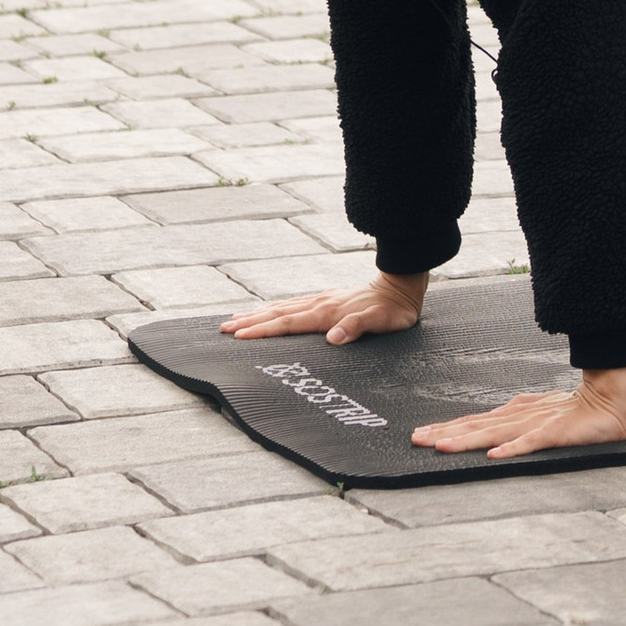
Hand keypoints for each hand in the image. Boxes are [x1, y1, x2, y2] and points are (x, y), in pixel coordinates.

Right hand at [224, 269, 426, 345]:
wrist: (401, 287)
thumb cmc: (392, 311)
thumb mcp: (381, 322)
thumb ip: (356, 328)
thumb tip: (332, 338)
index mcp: (327, 312)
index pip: (288, 323)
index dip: (263, 330)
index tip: (239, 335)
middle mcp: (320, 304)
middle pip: (278, 314)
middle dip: (250, 321)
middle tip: (224, 329)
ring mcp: (321, 300)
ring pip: (283, 307)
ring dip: (258, 314)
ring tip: (235, 319)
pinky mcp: (326, 299)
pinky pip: (293, 305)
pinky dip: (275, 309)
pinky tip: (268, 311)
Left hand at [414, 363, 625, 460]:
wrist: (610, 397)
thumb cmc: (573, 410)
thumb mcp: (537, 417)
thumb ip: (514, 425)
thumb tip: (489, 437)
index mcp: (513, 413)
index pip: (473, 421)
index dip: (446, 428)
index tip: (420, 435)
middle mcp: (518, 416)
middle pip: (475, 425)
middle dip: (444, 433)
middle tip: (415, 439)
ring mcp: (536, 423)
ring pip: (494, 433)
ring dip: (466, 440)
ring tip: (441, 446)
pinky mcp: (555, 432)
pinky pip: (531, 443)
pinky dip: (512, 449)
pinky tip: (494, 456)